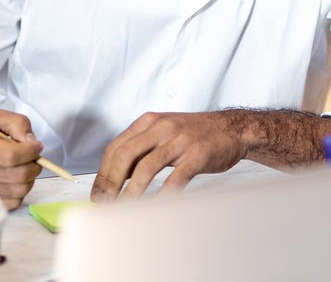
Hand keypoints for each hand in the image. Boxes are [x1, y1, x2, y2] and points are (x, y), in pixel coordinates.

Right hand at [0, 109, 42, 209]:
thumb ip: (17, 123)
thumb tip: (31, 142)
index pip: (12, 155)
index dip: (31, 152)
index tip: (36, 147)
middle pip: (18, 175)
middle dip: (34, 166)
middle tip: (34, 160)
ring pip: (19, 191)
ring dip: (28, 180)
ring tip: (21, 169)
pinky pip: (13, 203)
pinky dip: (19, 192)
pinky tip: (11, 182)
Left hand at [91, 111, 245, 201]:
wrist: (233, 128)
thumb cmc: (194, 134)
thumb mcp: (164, 132)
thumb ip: (141, 149)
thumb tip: (114, 177)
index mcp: (148, 122)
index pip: (116, 147)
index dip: (102, 173)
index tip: (97, 193)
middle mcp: (161, 127)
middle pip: (125, 155)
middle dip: (110, 182)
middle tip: (104, 203)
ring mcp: (179, 140)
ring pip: (146, 168)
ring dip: (131, 192)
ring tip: (123, 208)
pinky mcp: (197, 155)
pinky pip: (175, 178)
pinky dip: (162, 195)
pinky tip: (155, 206)